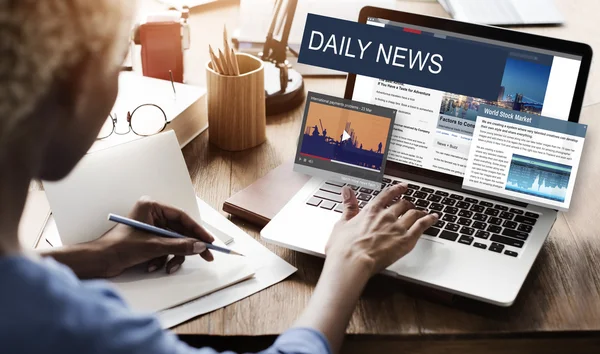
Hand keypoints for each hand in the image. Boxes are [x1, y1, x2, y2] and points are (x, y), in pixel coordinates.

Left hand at [94, 197, 214, 276]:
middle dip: (188, 247)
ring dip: (172, 256)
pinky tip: (152, 266)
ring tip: (167, 267)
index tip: (209, 241)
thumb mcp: (153, 246)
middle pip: (180, 231)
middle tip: (205, 256)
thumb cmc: (118, 247)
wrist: (98, 261)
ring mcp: (150, 228)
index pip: (182, 217)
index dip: (197, 230)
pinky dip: (162, 259)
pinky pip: (165, 249)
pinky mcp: (148, 241)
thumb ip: (179, 245)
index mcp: (152, 207)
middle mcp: (152, 215)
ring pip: (174, 242)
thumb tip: (200, 246)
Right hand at [325, 184, 437, 275]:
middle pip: (402, 204)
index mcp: (371, 210)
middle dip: (407, 203)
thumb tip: (347, 192)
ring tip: (423, 212)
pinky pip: (422, 226)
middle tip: (410, 205)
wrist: (353, 261)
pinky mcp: (406, 240)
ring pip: (414, 213)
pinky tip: (434, 218)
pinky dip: (429, 220)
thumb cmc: (344, 247)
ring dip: (419, 211)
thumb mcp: (342, 223)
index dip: (396, 189)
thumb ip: (348, 206)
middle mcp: (386, 215)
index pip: (387, 194)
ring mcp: (397, 227)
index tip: (402, 187)